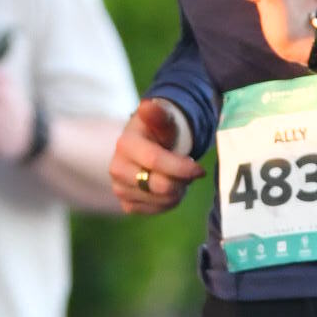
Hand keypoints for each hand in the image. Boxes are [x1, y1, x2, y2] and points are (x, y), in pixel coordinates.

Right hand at [110, 100, 203, 215]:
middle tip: (188, 171)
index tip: (199, 169)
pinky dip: (169, 201)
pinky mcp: (127, 204)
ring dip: (177, 190)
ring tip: (177, 176)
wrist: (148, 147)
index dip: (182, 168)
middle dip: (181, 181)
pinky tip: (169, 187)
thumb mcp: (163, 120)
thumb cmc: (159, 132)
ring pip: (161, 201)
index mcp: (125, 144)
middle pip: (160, 186)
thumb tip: (147, 106)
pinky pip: (156, 210)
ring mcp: (120, 189)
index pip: (156, 161)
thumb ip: (159, 115)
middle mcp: (117, 169)